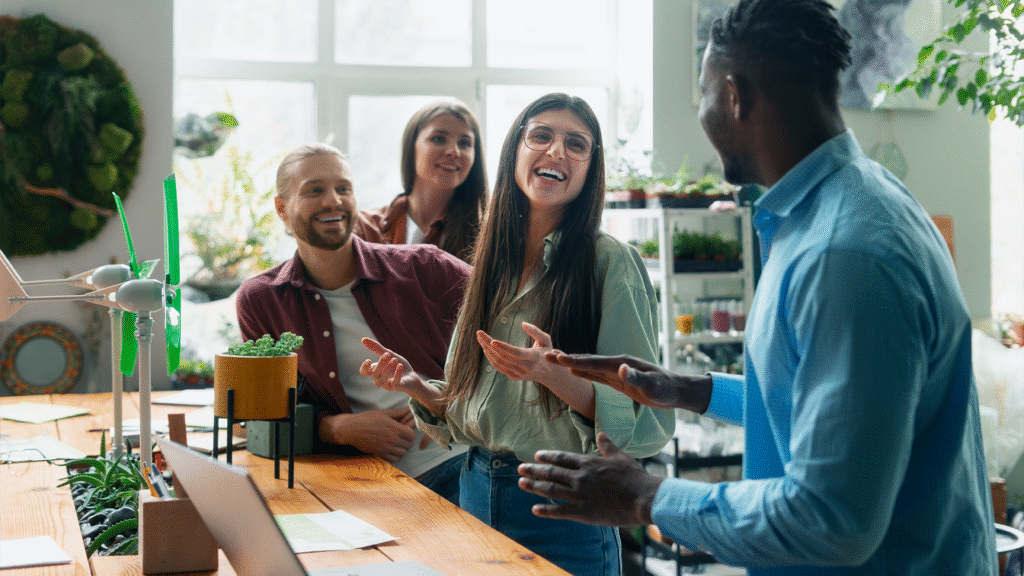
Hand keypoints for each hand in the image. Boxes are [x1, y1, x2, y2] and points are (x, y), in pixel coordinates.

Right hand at [320, 408, 415, 462]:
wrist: (351, 429)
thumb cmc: (367, 419)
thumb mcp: (383, 413)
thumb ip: (398, 413)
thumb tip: (410, 408)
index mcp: (394, 428)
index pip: (411, 435)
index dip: (410, 432)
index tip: (406, 430)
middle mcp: (391, 440)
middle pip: (409, 444)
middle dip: (407, 440)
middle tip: (402, 436)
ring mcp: (385, 448)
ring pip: (403, 453)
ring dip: (402, 449)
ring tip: (397, 443)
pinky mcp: (380, 454)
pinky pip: (394, 459)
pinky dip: (395, 455)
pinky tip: (391, 449)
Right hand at [360, 337, 425, 395]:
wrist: (412, 377)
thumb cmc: (398, 366)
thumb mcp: (389, 354)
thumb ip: (377, 348)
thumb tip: (363, 339)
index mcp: (375, 371)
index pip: (364, 372)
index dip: (364, 367)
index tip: (369, 360)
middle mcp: (379, 380)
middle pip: (374, 373)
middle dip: (380, 363)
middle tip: (388, 354)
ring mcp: (387, 385)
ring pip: (382, 379)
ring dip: (388, 368)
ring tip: (395, 359)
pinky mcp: (396, 387)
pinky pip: (394, 382)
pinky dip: (397, 373)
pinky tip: (400, 365)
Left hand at [477, 322, 562, 383]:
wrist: (549, 373)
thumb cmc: (547, 352)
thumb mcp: (546, 340)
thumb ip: (535, 331)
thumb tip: (523, 323)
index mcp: (535, 357)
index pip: (517, 353)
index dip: (504, 348)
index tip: (492, 341)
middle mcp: (526, 368)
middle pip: (504, 357)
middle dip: (489, 345)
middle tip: (480, 333)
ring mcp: (519, 374)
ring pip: (499, 363)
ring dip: (487, 351)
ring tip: (480, 338)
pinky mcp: (514, 377)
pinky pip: (499, 367)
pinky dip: (491, 358)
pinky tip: (486, 348)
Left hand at [517, 432, 664, 525]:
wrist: (645, 498)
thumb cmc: (636, 477)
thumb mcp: (621, 457)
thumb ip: (608, 446)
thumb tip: (602, 434)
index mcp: (589, 463)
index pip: (563, 458)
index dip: (548, 456)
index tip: (536, 455)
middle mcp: (581, 477)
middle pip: (552, 472)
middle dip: (534, 470)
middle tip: (521, 469)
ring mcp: (581, 494)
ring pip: (551, 489)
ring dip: (534, 486)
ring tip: (521, 483)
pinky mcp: (584, 512)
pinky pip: (561, 511)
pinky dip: (546, 510)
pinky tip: (535, 509)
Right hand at [545, 351, 712, 413]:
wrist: (676, 391)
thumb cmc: (665, 389)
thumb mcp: (652, 386)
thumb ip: (636, 378)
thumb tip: (622, 370)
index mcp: (621, 364)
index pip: (593, 363)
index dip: (574, 361)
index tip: (557, 357)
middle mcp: (616, 364)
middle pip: (587, 361)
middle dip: (567, 359)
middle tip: (546, 355)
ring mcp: (617, 371)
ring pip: (589, 367)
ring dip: (572, 364)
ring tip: (554, 359)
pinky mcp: (618, 380)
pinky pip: (596, 375)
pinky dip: (583, 372)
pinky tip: (575, 371)